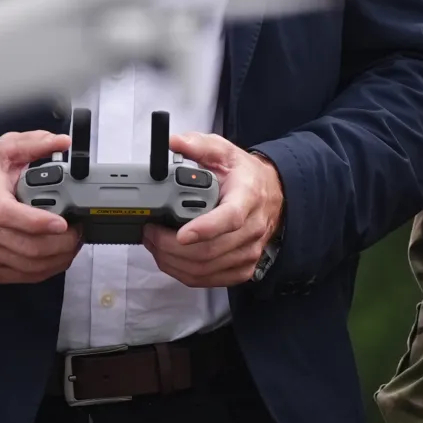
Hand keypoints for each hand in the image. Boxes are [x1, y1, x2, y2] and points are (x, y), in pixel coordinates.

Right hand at [0, 131, 78, 283]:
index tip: (62, 222)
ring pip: (28, 266)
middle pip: (25, 247)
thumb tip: (62, 142)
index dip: (37, 222)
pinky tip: (56, 257)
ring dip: (58, 258)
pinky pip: (22, 277)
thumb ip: (35, 143)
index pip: (8, 214)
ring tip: (72, 244)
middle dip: (60, 244)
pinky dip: (45, 270)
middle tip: (77, 232)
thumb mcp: (5, 149)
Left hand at [144, 133, 281, 287]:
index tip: (181, 233)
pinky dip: (183, 273)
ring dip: (172, 261)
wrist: (273, 196)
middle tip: (149, 232)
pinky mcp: (242, 268)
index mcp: (247, 197)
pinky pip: (208, 280)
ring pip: (205, 269)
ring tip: (154, 244)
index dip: (204, 229)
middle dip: (170, 246)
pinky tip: (170, 259)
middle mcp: (251, 229)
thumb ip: (198, 145)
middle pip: (209, 250)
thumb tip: (173, 141)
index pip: (229, 219)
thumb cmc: (246, 177)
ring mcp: (248, 252)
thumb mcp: (224, 152)